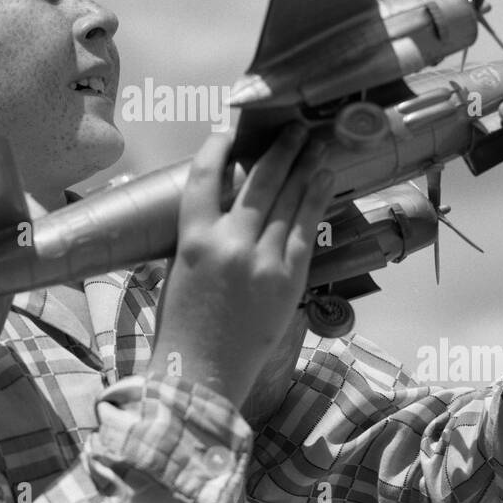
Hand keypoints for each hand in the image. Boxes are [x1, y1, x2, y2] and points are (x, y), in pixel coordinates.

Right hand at [149, 124, 334, 412]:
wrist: (201, 374)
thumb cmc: (181, 327)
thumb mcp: (177, 271)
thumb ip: (198, 237)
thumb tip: (217, 207)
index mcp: (192, 239)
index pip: (202, 176)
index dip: (217, 147)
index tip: (229, 130)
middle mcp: (228, 242)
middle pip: (259, 181)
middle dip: (279, 149)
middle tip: (294, 128)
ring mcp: (262, 260)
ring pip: (288, 200)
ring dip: (304, 168)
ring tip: (315, 145)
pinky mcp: (288, 279)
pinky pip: (305, 230)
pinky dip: (316, 201)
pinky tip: (325, 181)